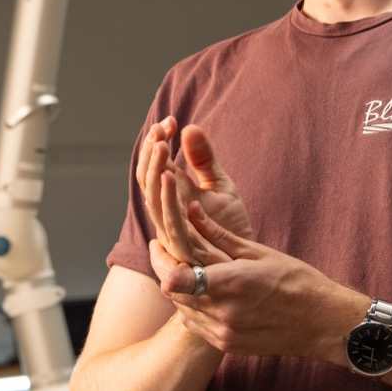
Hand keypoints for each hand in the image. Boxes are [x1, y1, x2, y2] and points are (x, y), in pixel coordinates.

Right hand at [136, 118, 252, 267]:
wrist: (244, 270)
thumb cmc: (230, 230)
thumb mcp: (220, 186)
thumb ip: (203, 159)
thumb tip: (188, 127)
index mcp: (171, 198)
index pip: (155, 166)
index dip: (157, 143)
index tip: (170, 120)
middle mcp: (166, 214)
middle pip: (147, 180)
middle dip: (151, 152)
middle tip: (161, 128)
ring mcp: (172, 231)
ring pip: (152, 199)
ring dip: (155, 170)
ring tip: (162, 144)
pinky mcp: (185, 248)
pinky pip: (171, 222)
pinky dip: (167, 198)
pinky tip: (170, 175)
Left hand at [150, 200, 366, 364]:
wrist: (320, 322)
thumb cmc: (294, 280)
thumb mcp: (258, 251)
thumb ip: (219, 236)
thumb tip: (191, 210)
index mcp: (231, 282)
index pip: (180, 279)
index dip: (162, 262)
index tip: (158, 245)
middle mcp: (224, 311)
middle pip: (174, 292)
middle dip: (167, 270)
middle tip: (164, 249)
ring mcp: (224, 332)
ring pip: (182, 310)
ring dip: (179, 291)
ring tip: (187, 271)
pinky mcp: (227, 346)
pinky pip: (196, 326)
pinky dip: (193, 309)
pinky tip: (204, 294)